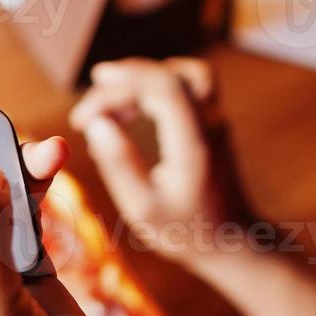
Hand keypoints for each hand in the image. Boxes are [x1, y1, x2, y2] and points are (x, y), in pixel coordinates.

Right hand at [69, 58, 250, 270]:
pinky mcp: (213, 125)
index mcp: (193, 143)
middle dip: (123, 79)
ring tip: (108, 85)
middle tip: (87, 102)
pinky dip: (157, 83)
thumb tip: (96, 124)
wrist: (234, 243)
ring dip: (143, 75)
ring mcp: (216, 121)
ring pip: (183, 73)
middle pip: (168, 75)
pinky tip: (135, 102)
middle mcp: (210, 124)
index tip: (82, 119)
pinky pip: (189, 85)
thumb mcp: (144, 209)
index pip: (157, 89)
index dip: (115, 94)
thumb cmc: (186, 232)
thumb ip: (119, 165)